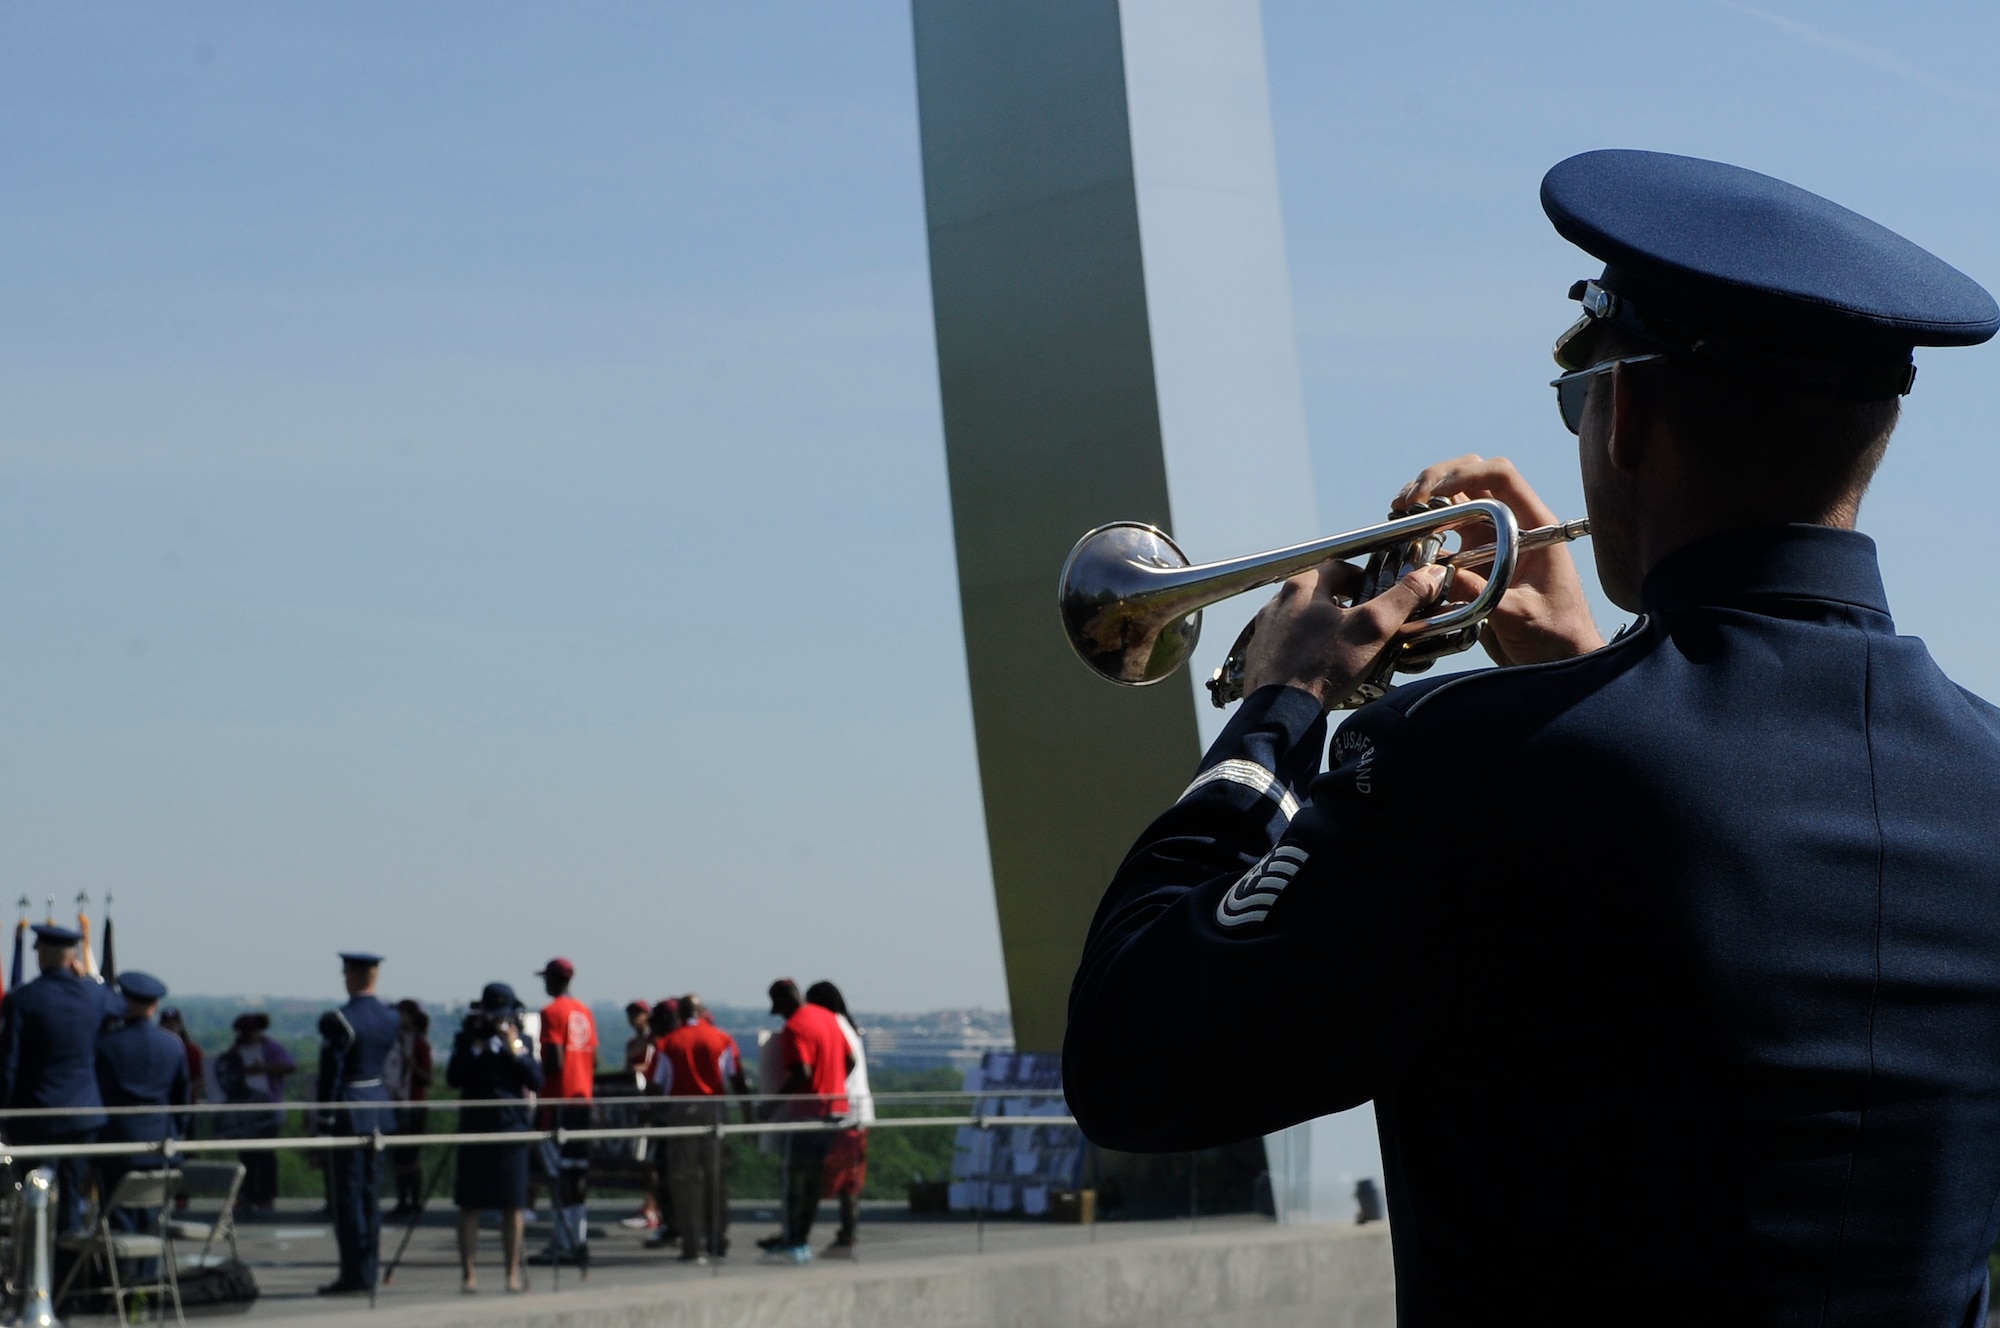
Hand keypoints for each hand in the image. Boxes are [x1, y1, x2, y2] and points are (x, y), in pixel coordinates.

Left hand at [1239, 559, 1447, 709]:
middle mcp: (1276, 605)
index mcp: (1301, 589)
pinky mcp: (1260, 659)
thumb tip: (1431, 576)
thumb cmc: (1323, 667)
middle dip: (1343, 606)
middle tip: (1365, 623)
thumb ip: (1403, 598)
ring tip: (1345, 648)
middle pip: (1317, 596)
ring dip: (1323, 629)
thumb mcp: (1372, 628)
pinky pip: (1286, 647)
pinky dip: (1304, 652)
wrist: (1280, 713)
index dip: (1362, 578)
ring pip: (1300, 622)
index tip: (1377, 593)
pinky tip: (1320, 668)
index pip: (1337, 569)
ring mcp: (1265, 633)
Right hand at [1392, 455, 1603, 664]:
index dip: (1464, 473)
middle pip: (1472, 476)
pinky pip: (1445, 533)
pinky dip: (1422, 528)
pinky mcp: (1474, 561)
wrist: (1559, 660)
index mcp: (1533, 527)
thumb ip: (1481, 594)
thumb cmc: (1555, 636)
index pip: (1501, 477)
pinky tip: (1403, 536)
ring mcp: (1491, 542)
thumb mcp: (1519, 615)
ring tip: (1398, 511)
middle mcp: (1510, 526)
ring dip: (1424, 499)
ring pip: (1454, 500)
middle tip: (1407, 502)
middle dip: (1435, 479)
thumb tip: (1436, 574)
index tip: (1431, 493)